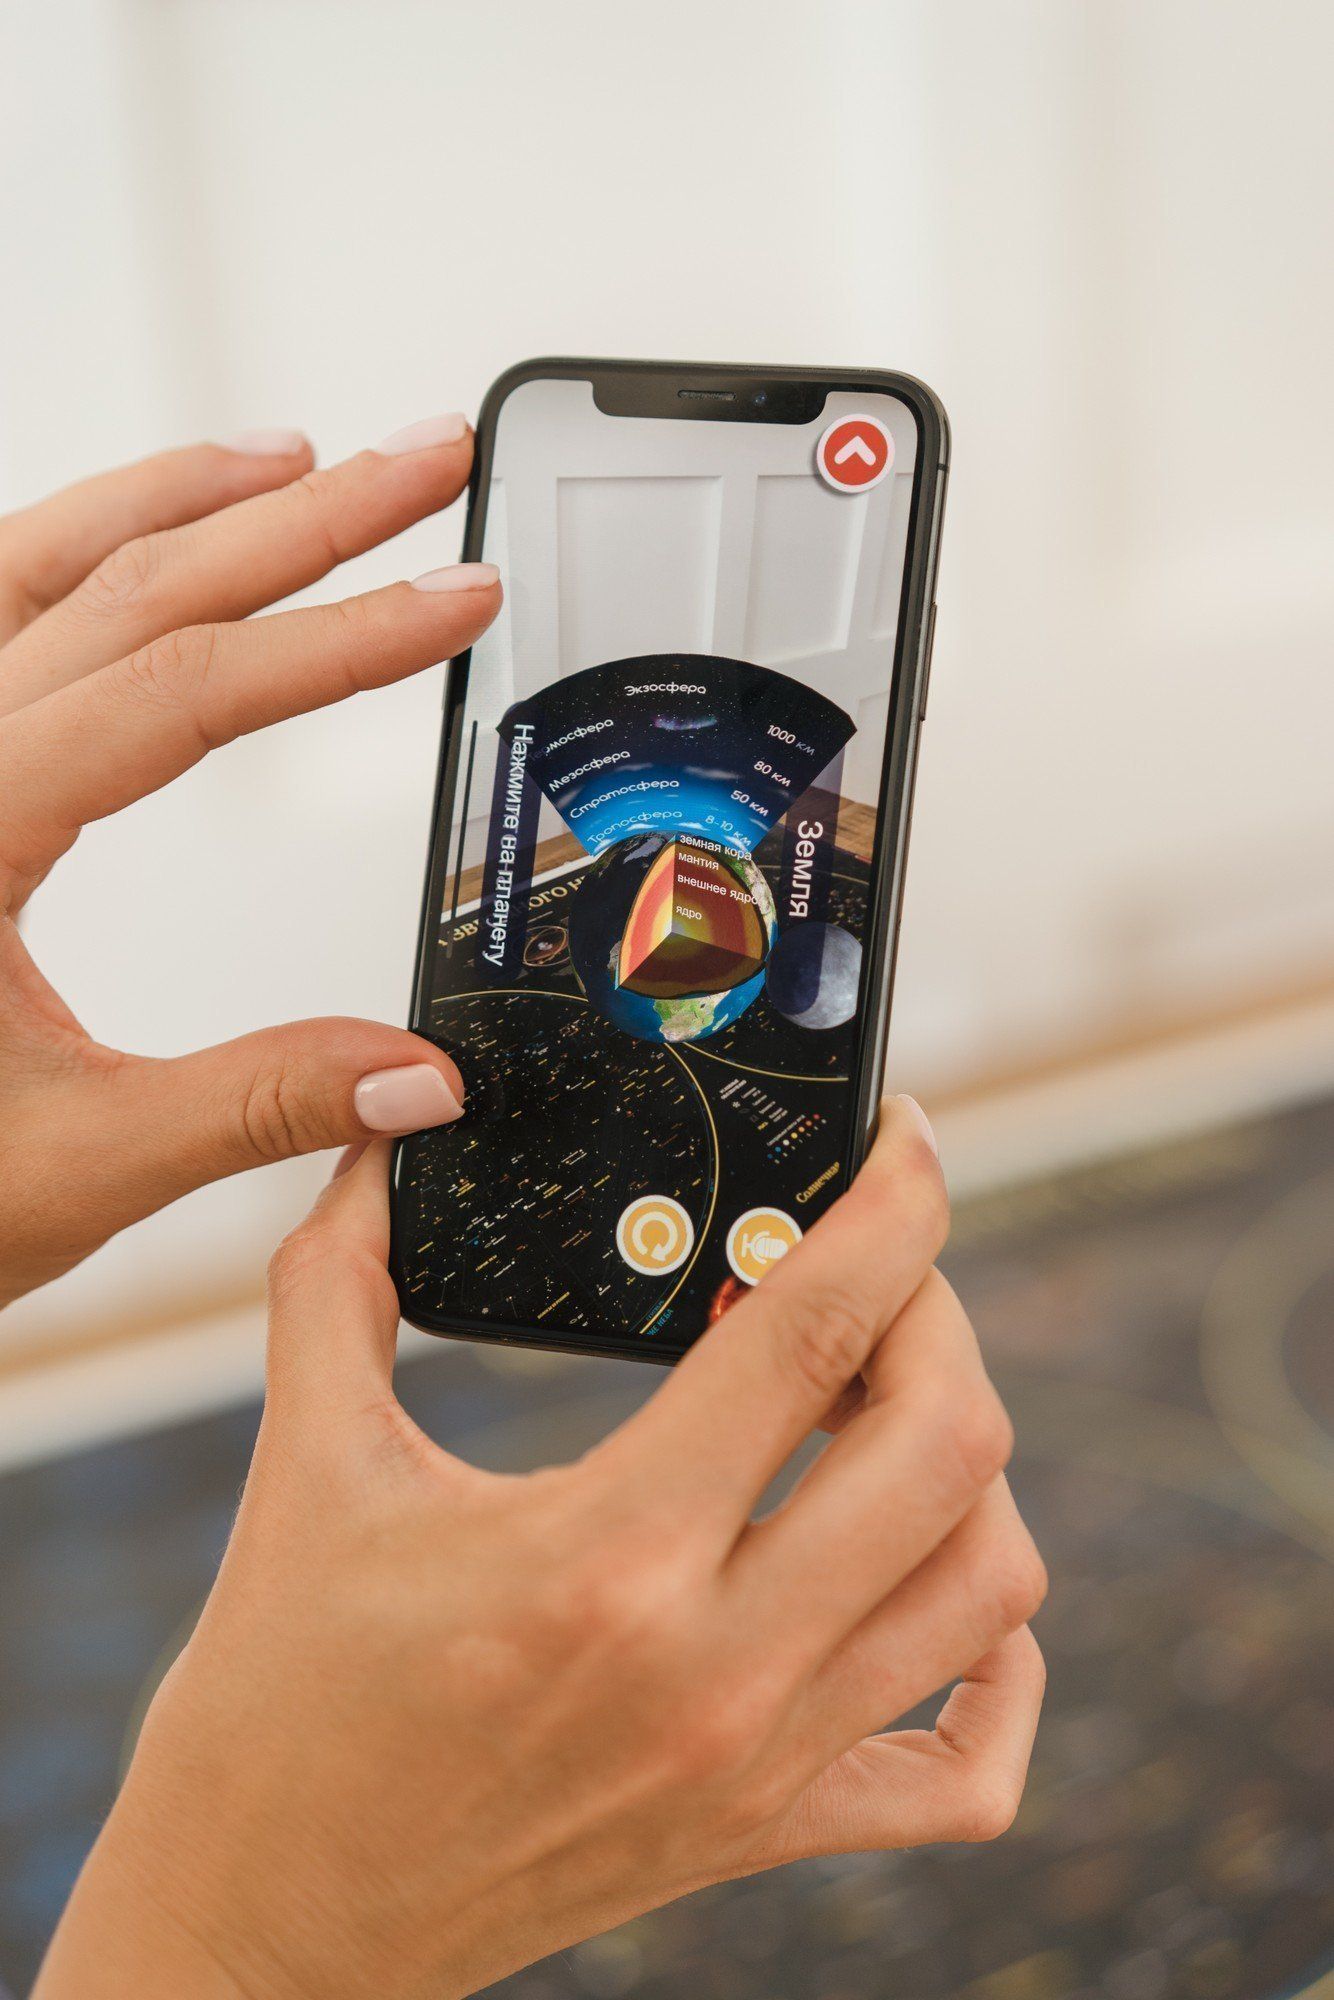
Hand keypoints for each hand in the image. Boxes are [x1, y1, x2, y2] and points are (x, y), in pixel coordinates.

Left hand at [0, 417, 500, 1305]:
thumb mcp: (77, 1166)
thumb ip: (257, 1107)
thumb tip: (418, 1079)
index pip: (182, 693)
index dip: (340, 638)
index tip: (455, 599)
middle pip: (132, 592)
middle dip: (301, 521)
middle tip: (423, 465)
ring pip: (45, 571)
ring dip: (182, 503)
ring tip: (302, 461)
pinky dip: (84, 551)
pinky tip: (144, 540)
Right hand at [37, 1100, 1045, 1999]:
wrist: (266, 1923)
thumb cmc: (273, 1700)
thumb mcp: (301, 1463)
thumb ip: (337, 1280)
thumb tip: (377, 1140)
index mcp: (602, 1553)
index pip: (814, 1332)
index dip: (893, 1204)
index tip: (906, 1135)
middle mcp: (715, 1663)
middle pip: (948, 1446)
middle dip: (937, 1313)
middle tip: (870, 1269)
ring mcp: (761, 1763)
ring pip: (990, 1583)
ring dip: (967, 1463)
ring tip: (878, 1406)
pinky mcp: (768, 1832)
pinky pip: (969, 1770)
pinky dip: (1005, 1671)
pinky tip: (940, 1587)